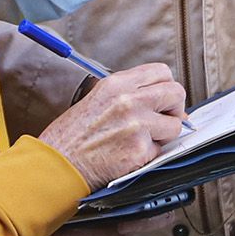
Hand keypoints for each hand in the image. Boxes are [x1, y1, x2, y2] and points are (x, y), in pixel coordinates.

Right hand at [39, 64, 186, 192]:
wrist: (58, 163)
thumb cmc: (72, 136)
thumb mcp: (97, 99)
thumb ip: (129, 95)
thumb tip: (162, 102)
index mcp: (116, 84)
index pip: (161, 72)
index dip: (166, 86)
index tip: (163, 99)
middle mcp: (129, 100)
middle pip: (176, 93)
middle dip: (174, 108)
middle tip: (163, 120)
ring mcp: (137, 125)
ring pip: (175, 125)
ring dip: (163, 135)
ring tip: (141, 140)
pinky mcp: (139, 150)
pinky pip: (161, 151)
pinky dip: (149, 155)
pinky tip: (129, 155)